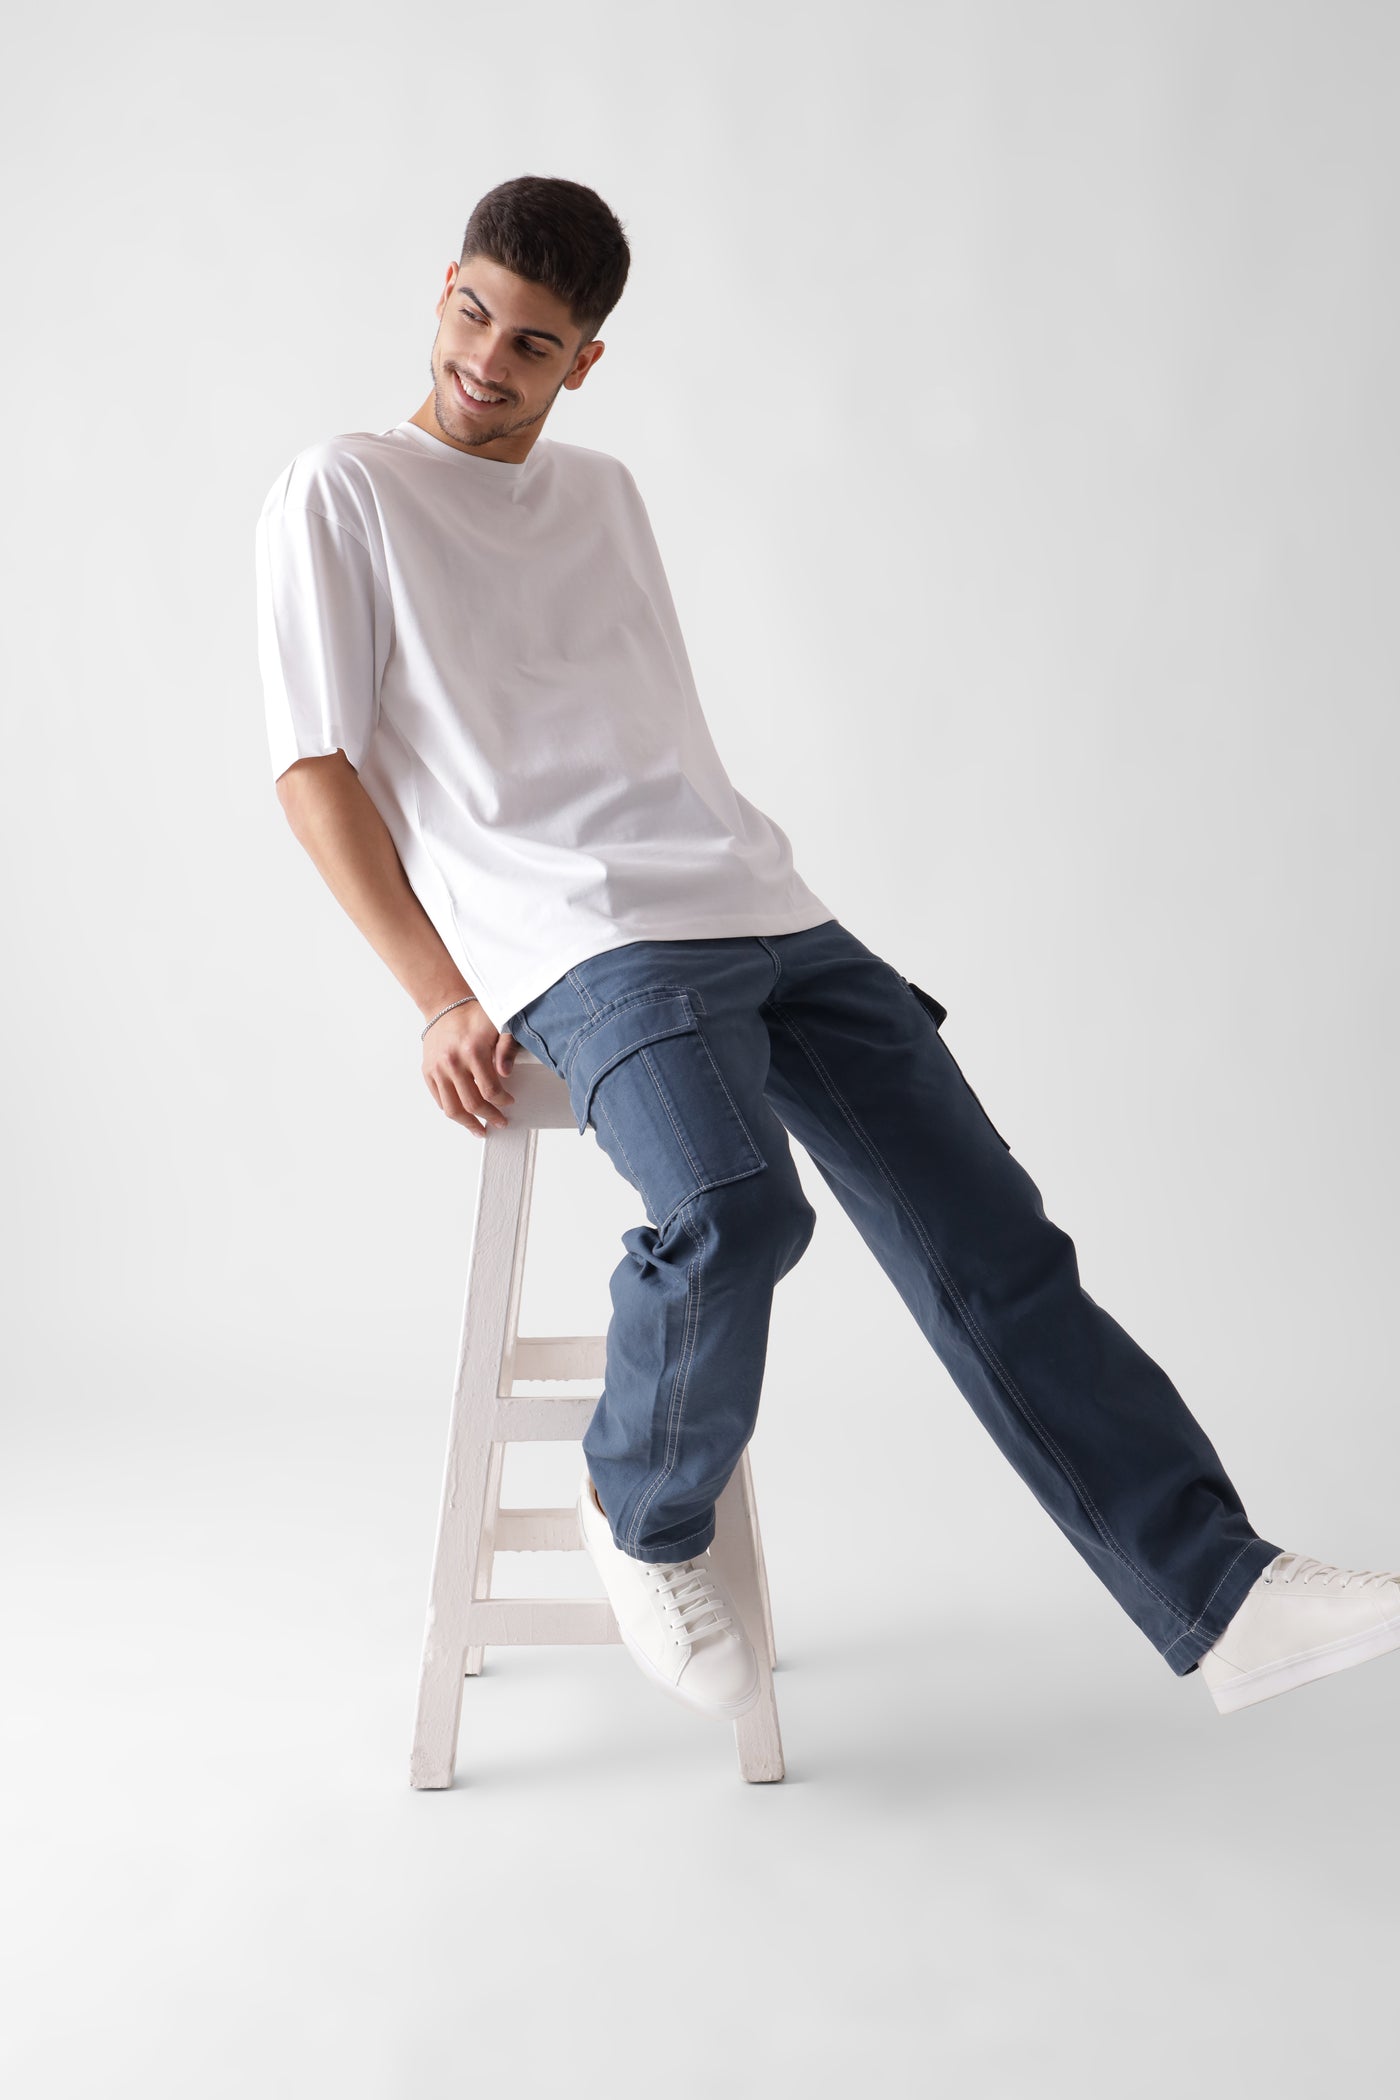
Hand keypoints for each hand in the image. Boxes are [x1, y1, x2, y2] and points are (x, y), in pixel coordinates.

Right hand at [421, 1002, 517, 1136]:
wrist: (445, 1006)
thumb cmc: (475, 1016)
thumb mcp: (499, 1024)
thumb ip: (507, 1047)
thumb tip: (506, 1073)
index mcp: (472, 1051)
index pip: (489, 1090)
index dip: (502, 1101)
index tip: (509, 1102)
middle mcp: (452, 1062)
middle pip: (471, 1104)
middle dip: (489, 1117)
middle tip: (500, 1122)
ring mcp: (437, 1068)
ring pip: (452, 1108)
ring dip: (468, 1123)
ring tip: (479, 1130)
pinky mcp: (427, 1071)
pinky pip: (440, 1100)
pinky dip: (452, 1110)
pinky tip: (464, 1115)